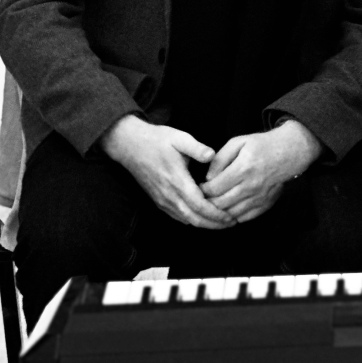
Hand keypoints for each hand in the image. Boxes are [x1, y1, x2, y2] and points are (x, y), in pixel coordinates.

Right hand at [100, 115, 234, 229]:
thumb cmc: (156, 140)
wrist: (129, 145)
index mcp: (177, 180)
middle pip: (194, 218)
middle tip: (232, 223)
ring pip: (185, 220)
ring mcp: (162, 199)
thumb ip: (196, 148)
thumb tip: (212, 155)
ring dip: (204, 224)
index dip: (215, 214)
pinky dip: (192, 220)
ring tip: (222, 223)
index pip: (199, 205)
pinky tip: (203, 218)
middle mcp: (168, 194)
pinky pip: (176, 216)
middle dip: (214, 224)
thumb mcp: (179, 137)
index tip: (230, 217)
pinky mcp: (158, 200)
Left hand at [201, 120, 322, 222]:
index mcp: (243, 168)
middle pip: (220, 204)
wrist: (290, 152)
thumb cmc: (262, 145)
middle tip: (203, 198)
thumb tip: (208, 178)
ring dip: (219, 212)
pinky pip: (244, 218)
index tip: (199, 187)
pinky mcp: (266, 204)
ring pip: (231, 214)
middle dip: (207, 203)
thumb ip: (220, 159)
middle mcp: (251, 185)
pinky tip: (228, 209)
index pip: (214, 188)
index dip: (202, 190)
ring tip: (214, 204)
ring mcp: (259, 197)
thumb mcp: (238, 142)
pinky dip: (233, 216)